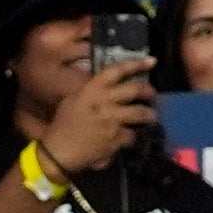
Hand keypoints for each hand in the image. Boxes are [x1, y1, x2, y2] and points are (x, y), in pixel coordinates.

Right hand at [39, 55, 162, 171]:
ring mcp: (112, 120)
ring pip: (141, 113)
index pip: (117, 70)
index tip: (152, 61)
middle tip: (152, 96)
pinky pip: (133, 135)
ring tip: (150, 117)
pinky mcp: (116, 138)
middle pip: (136, 89)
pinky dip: (133, 136)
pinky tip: (132, 137)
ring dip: (149, 115)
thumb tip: (110, 86)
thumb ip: (92, 90)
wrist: (60, 150)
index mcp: (92, 89)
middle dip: (149, 92)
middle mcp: (104, 101)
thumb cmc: (64, 123)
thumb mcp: (74, 99)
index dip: (136, 64)